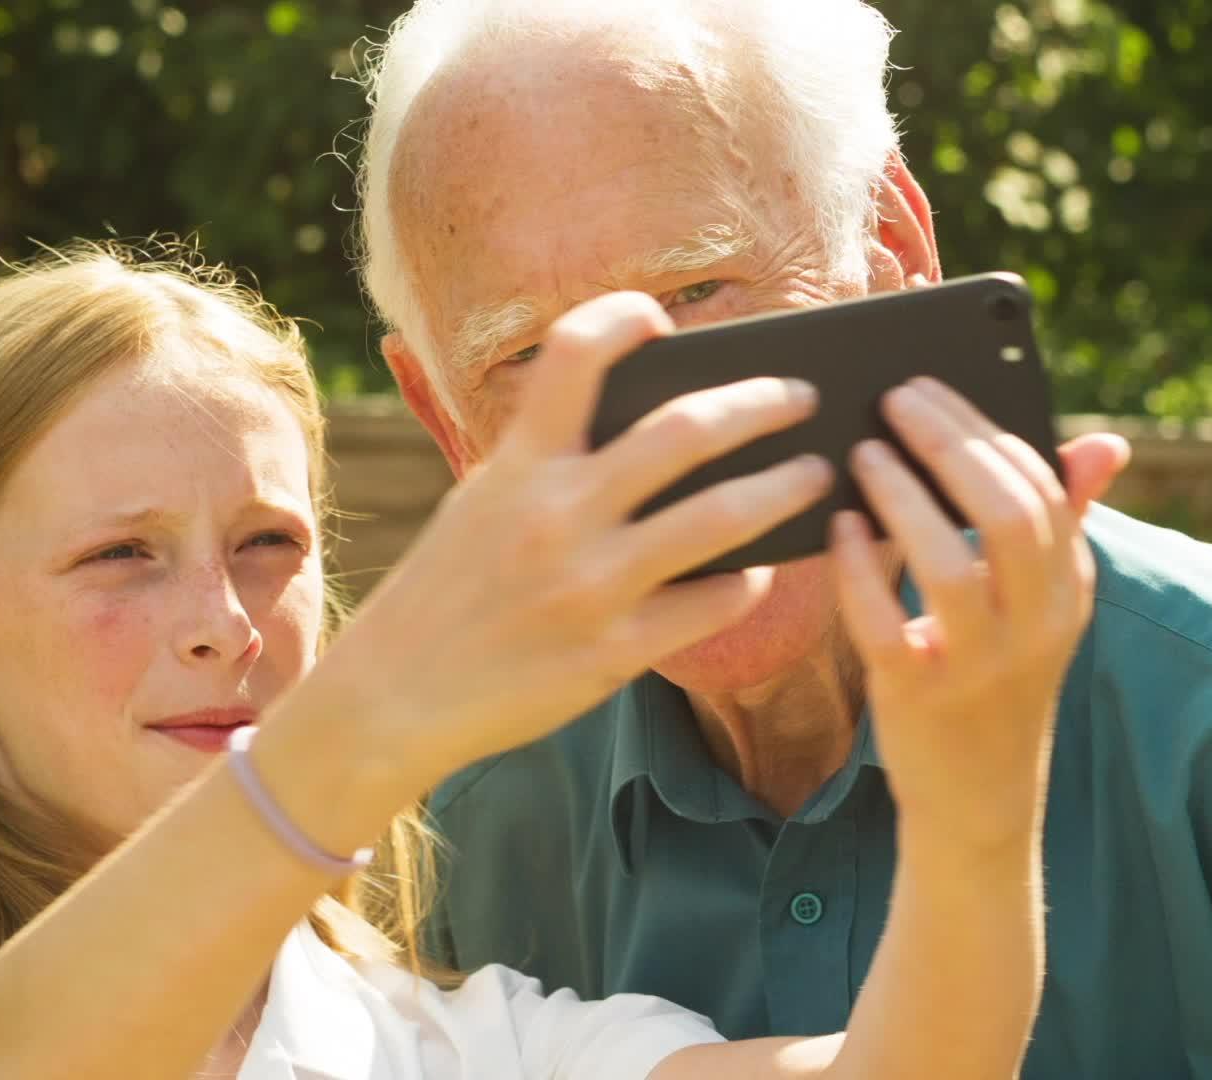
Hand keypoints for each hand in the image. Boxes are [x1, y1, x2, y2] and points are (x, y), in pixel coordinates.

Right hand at [315, 292, 833, 783]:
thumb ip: (552, 465)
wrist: (393, 696)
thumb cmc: (448, 592)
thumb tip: (660, 433)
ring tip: (818, 473)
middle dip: (760, 403)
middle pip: (684, 430)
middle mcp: (556, 514)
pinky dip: (748, 579)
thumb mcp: (481, 504)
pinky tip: (762, 568)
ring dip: (783, 487)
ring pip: (720, 518)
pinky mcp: (613, 652)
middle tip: (803, 396)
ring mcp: (589, 585)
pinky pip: (711, 602)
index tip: (661, 318)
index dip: (624, 318)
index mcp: (517, 465)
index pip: (574, 353)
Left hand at [831, 377, 1127, 858]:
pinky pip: (885, 623)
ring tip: (862, 454)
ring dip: (903, 498)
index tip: (929, 387)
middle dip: (948, 445)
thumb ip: (1062, 523)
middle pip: (1007, 513)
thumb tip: (1104, 443)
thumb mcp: (1042, 608)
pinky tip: (838, 527)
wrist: (977, 802)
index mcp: (1068, 589)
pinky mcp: (921, 698)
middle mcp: (1036, 625)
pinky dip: (859, 568)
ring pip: (951, 565)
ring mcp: (981, 666)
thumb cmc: (996, 681)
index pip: (1041, 487)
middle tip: (893, 400)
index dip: (984, 428)